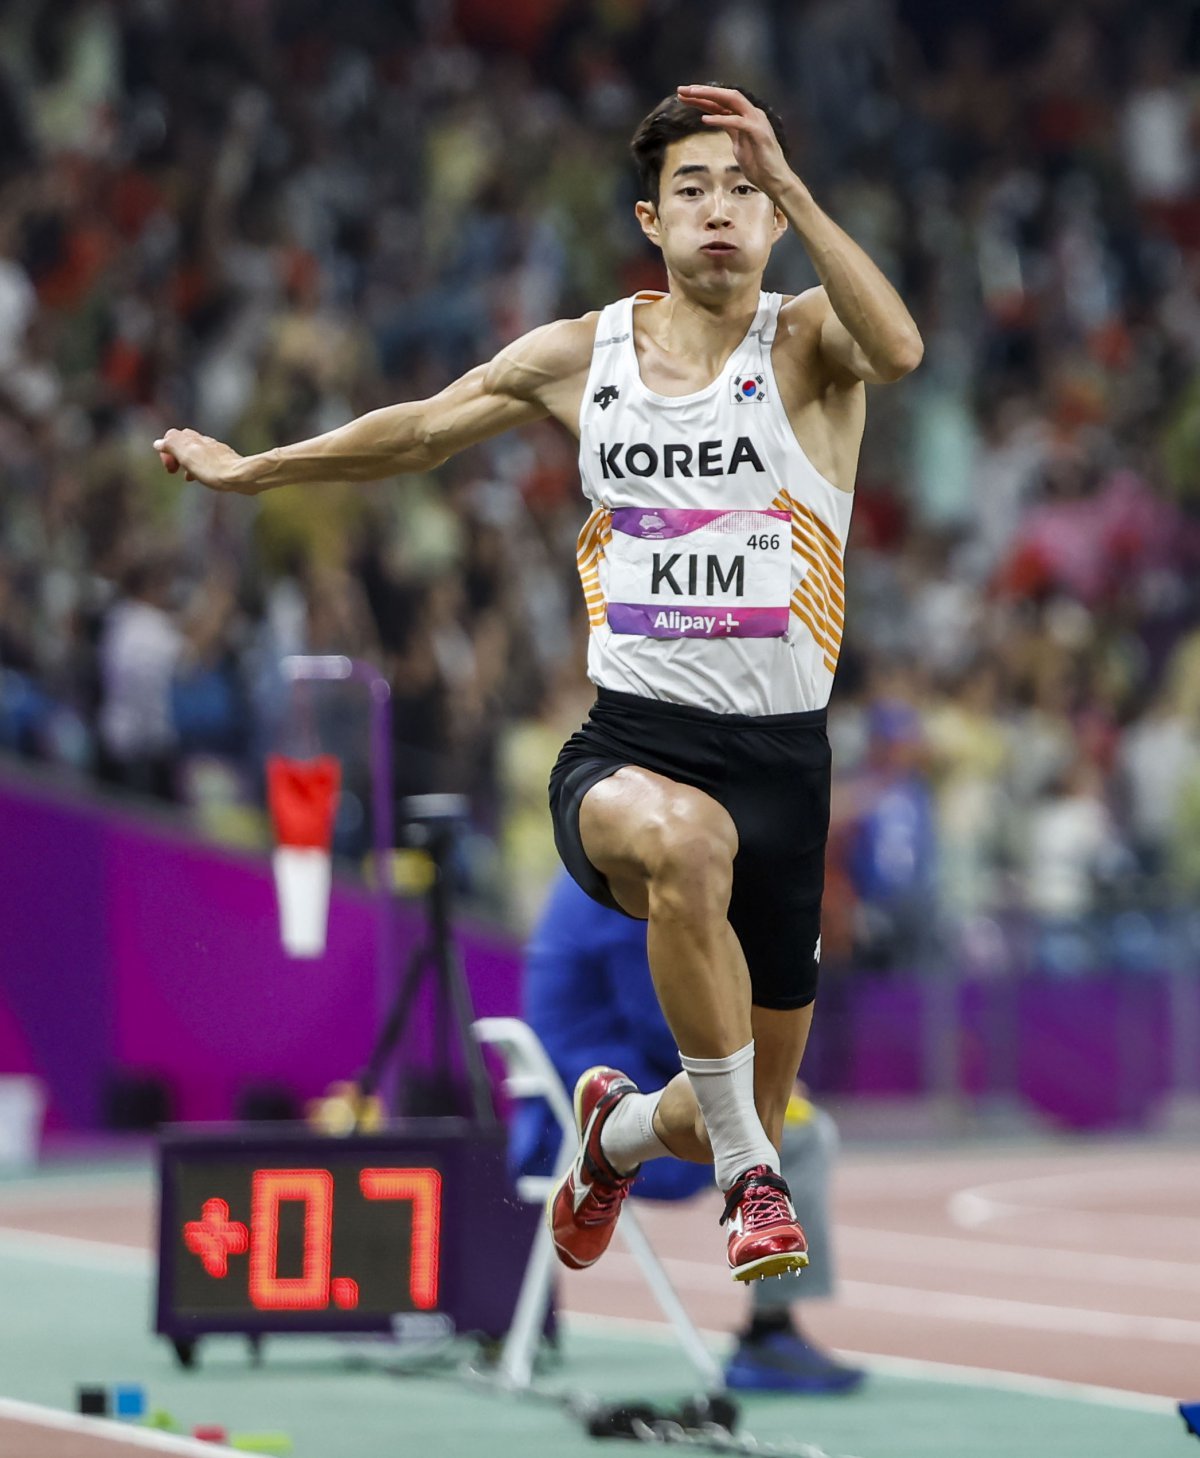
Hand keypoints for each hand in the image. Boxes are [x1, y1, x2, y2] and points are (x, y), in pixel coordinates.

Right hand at [152, 428, 257, 493]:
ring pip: (196, 452)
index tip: (170, 466)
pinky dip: (201, 467)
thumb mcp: (187, 456)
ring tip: (187, 475)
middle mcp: (204, 441)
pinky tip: (203, 477)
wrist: (242, 476)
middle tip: (175, 469)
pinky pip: (208, 460)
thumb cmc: (213, 469)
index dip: (166, 450)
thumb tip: (159, 443)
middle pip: (183, 442)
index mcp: (193, 439)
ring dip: (188, 462)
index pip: (172, 435)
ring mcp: (216, 450)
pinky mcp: (226, 459)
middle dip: (176, 454)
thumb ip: (172, 446)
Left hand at [676, 85, 797, 202]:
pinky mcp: (759, 133)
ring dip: (711, 96)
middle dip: (703, 91)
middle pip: (725, 95)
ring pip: (733, 99)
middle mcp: (752, 114)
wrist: (775, 181)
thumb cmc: (758, 167)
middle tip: (681, 90)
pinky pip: (737, 122)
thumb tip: (717, 122)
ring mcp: (757, 121)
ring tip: (692, 95)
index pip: (721, 102)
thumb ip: (730, 131)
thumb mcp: (739, 145)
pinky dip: (720, 119)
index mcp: (746, 117)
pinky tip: (704, 119)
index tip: (682, 96)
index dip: (701, 98)